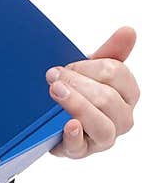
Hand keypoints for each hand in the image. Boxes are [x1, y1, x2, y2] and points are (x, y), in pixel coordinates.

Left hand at [47, 25, 137, 158]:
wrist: (55, 117)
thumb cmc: (80, 90)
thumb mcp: (93, 69)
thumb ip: (111, 51)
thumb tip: (129, 30)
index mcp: (128, 93)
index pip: (116, 74)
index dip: (89, 67)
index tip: (66, 65)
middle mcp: (122, 117)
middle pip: (107, 98)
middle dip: (77, 84)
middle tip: (53, 76)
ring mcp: (104, 137)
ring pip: (101, 124)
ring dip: (77, 105)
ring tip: (56, 92)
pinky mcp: (82, 151)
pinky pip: (81, 146)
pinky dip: (74, 135)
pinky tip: (67, 124)